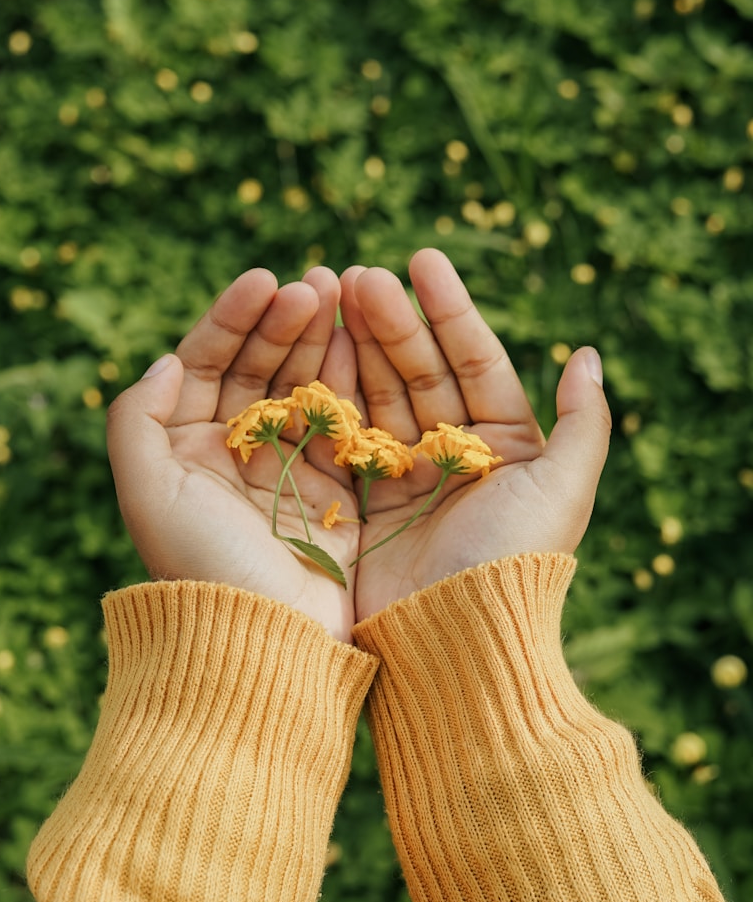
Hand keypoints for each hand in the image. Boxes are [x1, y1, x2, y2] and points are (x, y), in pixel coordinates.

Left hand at [106, 267, 359, 642]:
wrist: (266, 637)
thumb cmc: (201, 564)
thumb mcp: (146, 491)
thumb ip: (136, 418)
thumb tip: (167, 360)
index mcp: (184, 447)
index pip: (205, 363)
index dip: (233, 318)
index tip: (265, 281)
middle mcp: (233, 451)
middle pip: (257, 366)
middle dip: (284, 321)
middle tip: (318, 282)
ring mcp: (286, 466)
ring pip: (301, 384)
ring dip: (320, 339)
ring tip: (345, 294)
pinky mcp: (332, 487)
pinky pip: (341, 419)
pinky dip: (349, 379)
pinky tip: (360, 342)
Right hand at [340, 248, 611, 621]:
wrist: (454, 642)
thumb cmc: (513, 561)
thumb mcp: (563, 489)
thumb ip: (584, 422)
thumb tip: (589, 355)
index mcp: (506, 446)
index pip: (476, 360)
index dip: (451, 310)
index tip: (422, 260)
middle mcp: (456, 456)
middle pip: (421, 372)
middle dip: (393, 321)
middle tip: (360, 274)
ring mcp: (407, 478)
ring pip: (380, 395)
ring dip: (357, 346)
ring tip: (331, 293)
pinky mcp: (364, 504)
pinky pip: (346, 435)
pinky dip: (330, 393)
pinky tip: (312, 350)